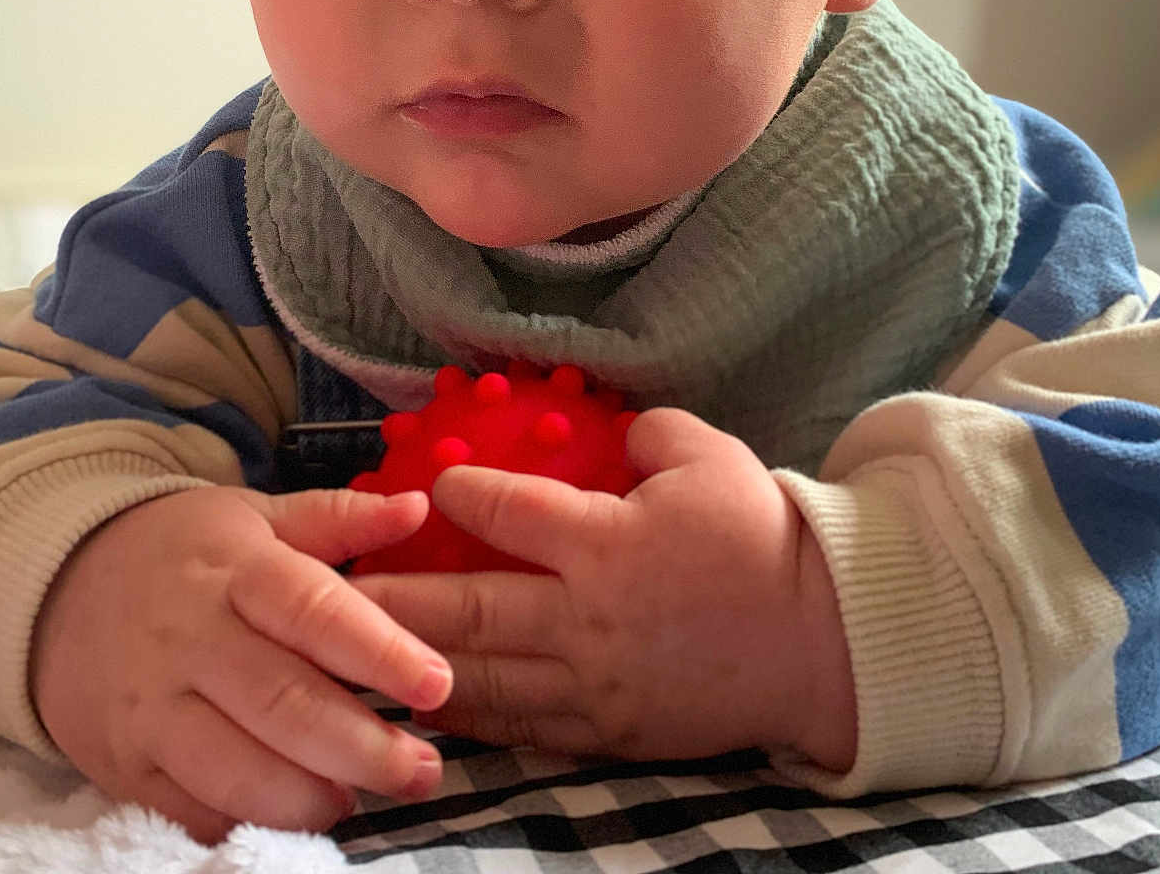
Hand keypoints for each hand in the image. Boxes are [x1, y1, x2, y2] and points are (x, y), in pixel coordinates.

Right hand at [31, 485, 452, 843]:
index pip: (313, 610)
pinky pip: (187, 813)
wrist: (57, 585)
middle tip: (424, 770)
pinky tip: (295, 820)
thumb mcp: (256, 516)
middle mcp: (192, 640)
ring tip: (362, 799)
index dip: (379, 650)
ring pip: (236, 771)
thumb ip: (340, 518)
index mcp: (236, 570)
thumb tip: (417, 506)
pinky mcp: (122, 766)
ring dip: (309, 798)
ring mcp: (152, 709)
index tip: (437, 683)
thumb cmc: (184, 551)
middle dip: (362, 746)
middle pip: (283, 704)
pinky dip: (247, 826)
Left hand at [353, 408, 854, 769]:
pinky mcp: (605, 731)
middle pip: (466, 605)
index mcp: (608, 541)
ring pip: (480, 677)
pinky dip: (469, 716)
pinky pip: (521, 728)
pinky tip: (430, 706)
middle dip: (394, 594)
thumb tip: (607, 428)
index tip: (427, 483)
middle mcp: (586, 616)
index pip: (508, 511)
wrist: (820, 641)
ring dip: (413, 662)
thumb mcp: (709, 456)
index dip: (458, 492)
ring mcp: (591, 683)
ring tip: (357, 651)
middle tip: (339, 585)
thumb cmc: (760, 537)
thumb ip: (645, 431)